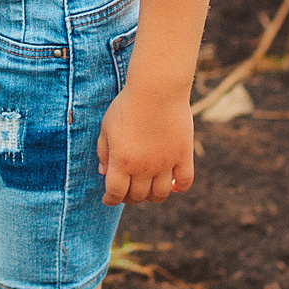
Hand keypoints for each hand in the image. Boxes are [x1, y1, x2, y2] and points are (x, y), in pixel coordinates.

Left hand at [97, 84, 194, 205]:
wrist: (157, 89)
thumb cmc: (128, 105)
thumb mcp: (107, 127)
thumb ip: (104, 151)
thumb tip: (104, 173)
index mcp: (122, 161)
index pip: (115, 193)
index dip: (110, 199)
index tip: (109, 198)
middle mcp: (144, 167)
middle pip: (137, 196)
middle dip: (129, 198)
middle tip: (128, 191)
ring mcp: (165, 163)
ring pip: (160, 195)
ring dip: (152, 197)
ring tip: (148, 189)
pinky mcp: (184, 155)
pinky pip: (184, 182)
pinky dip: (178, 187)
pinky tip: (172, 184)